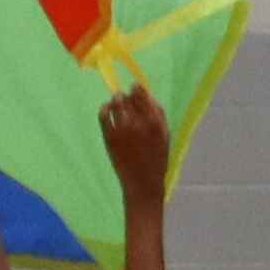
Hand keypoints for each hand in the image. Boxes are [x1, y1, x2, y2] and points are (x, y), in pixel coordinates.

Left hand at [97, 82, 174, 196]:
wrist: (143, 182)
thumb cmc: (156, 158)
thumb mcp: (165, 135)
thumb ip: (159, 114)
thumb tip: (148, 94)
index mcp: (156, 122)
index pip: (144, 96)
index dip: (137, 89)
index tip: (134, 87)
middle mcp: (140, 124)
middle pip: (129, 98)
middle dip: (127, 95)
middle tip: (124, 97)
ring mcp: (123, 130)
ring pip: (116, 104)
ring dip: (115, 100)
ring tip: (116, 102)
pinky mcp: (110, 137)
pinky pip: (104, 115)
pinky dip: (104, 109)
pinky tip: (106, 110)